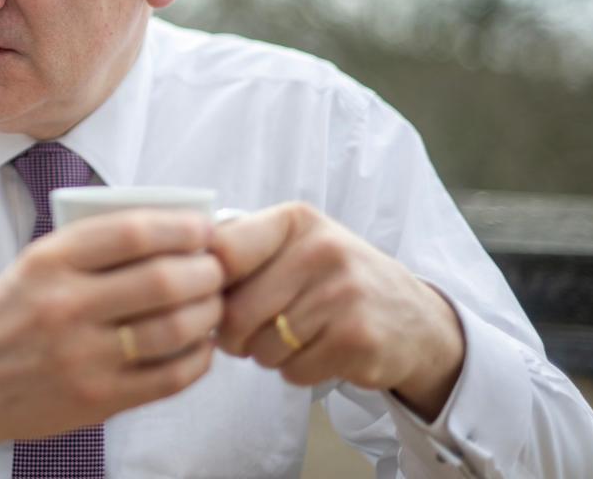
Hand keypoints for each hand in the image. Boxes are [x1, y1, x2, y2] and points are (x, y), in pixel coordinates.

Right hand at [0, 210, 223, 477]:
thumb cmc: (6, 317)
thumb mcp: (32, 266)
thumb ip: (91, 247)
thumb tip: (172, 229)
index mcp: (48, 261)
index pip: (133, 232)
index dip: (181, 227)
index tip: (202, 228)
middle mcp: (64, 306)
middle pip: (163, 279)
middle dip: (206, 270)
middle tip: (216, 269)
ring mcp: (81, 357)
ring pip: (173, 328)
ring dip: (208, 312)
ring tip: (212, 304)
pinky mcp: (97, 400)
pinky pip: (169, 377)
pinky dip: (197, 358)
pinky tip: (198, 345)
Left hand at [209, 202, 464, 420]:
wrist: (414, 319)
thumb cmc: (333, 280)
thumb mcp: (295, 245)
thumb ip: (241, 250)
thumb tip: (178, 274)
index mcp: (295, 220)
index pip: (221, 251)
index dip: (205, 285)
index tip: (210, 297)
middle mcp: (321, 250)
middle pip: (235, 312)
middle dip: (232, 334)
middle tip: (249, 332)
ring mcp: (343, 295)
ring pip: (261, 347)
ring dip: (265, 354)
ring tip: (293, 337)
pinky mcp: (358, 339)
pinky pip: (292, 372)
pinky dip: (295, 371)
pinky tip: (318, 352)